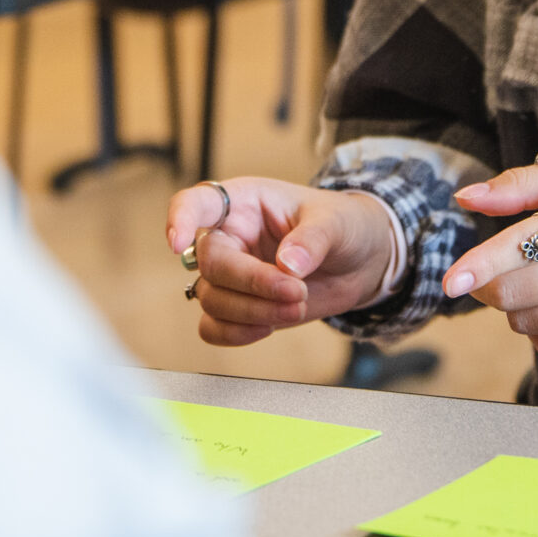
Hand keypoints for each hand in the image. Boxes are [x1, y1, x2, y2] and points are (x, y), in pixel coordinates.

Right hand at [164, 179, 396, 346]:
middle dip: (252, 284)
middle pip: (211, 264)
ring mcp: (233, 274)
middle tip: (295, 291)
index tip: (178, 242)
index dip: (180, 219)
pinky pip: (213, 326)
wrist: (360, 260)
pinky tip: (268, 326)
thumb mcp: (336, 222)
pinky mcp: (240, 306)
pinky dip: (236, 333)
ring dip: (252, 312)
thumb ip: (312, 239)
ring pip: (211, 299)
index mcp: (245, 202)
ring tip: (296, 305)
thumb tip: (289, 264)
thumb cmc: (343, 225)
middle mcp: (230, 236)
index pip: (198, 202)